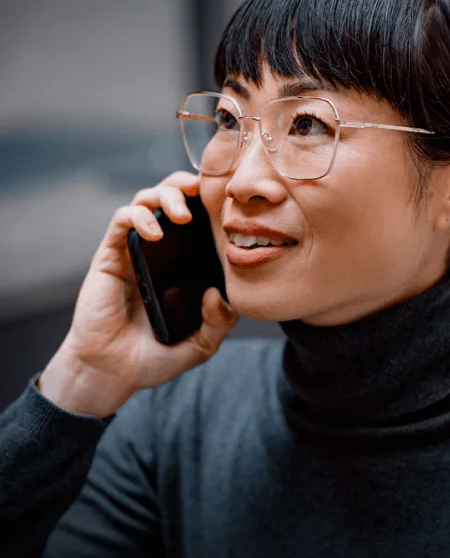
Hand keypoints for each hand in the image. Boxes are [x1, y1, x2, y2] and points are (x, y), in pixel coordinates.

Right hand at [39, 171, 237, 416]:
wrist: (113, 372)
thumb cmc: (155, 357)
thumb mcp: (201, 344)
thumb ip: (219, 322)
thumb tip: (218, 293)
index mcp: (185, 265)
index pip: (199, 220)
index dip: (211, 203)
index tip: (230, 201)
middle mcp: (161, 252)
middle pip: (172, 198)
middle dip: (186, 186)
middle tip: (202, 192)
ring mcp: (135, 250)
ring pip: (146, 200)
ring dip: (165, 196)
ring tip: (181, 215)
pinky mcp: (111, 255)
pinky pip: (122, 220)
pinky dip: (139, 217)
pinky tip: (155, 233)